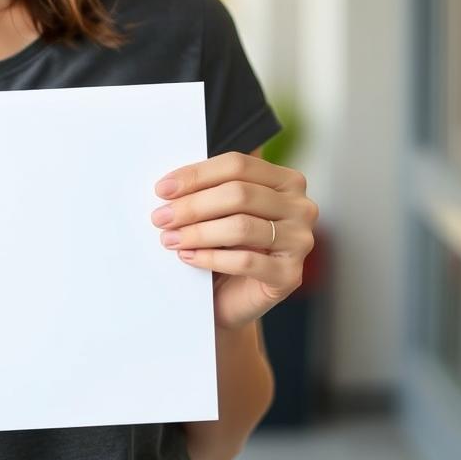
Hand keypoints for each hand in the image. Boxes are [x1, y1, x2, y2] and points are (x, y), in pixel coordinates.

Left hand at [150, 152, 318, 331]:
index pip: (237, 164)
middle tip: (161, 217)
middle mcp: (300, 207)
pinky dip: (211, 257)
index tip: (163, 188)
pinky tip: (189, 257)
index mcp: (285, 180)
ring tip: (169, 238)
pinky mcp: (290, 274)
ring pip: (241, 227)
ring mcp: (300, 241)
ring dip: (197, 232)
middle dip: (193, 205)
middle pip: (239, 194)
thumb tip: (171, 183)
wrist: (231, 295)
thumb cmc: (224, 244)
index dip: (196, 174)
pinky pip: (246, 262)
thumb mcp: (218, 209)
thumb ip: (207, 189)